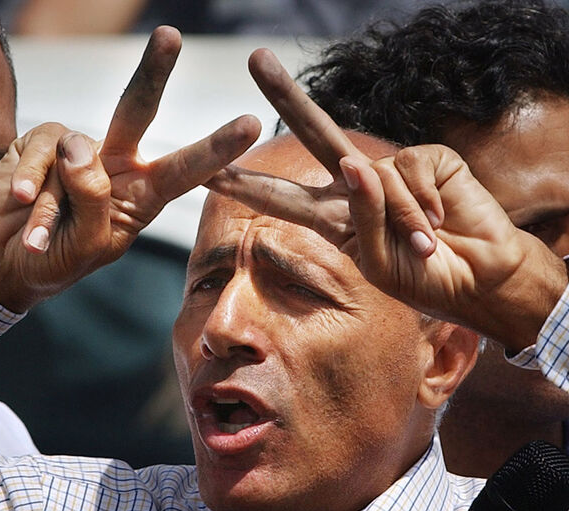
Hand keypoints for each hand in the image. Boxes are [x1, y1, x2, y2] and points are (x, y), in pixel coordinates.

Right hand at [0, 26, 260, 312]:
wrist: (8, 262)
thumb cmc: (57, 262)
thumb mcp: (87, 246)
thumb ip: (94, 201)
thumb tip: (82, 148)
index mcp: (144, 196)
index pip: (186, 169)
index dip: (217, 148)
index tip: (250, 123)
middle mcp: (117, 166)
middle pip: (138, 112)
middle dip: (153, 73)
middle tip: (170, 35)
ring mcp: (79, 151)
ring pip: (78, 145)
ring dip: (57, 196)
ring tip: (40, 231)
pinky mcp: (42, 142)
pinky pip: (42, 148)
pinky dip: (30, 180)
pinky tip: (23, 203)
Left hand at [209, 48, 566, 351]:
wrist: (478, 278)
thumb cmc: (424, 279)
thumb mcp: (378, 263)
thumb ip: (362, 218)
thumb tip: (354, 164)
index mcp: (334, 217)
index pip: (281, 197)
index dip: (245, 184)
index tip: (205, 170)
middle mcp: (357, 185)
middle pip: (317, 134)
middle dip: (286, 97)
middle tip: (257, 57)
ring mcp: (392, 168)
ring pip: (371, 172)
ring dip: (399, 220)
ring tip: (423, 245)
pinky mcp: (427, 157)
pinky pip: (408, 173)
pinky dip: (422, 206)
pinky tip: (439, 221)